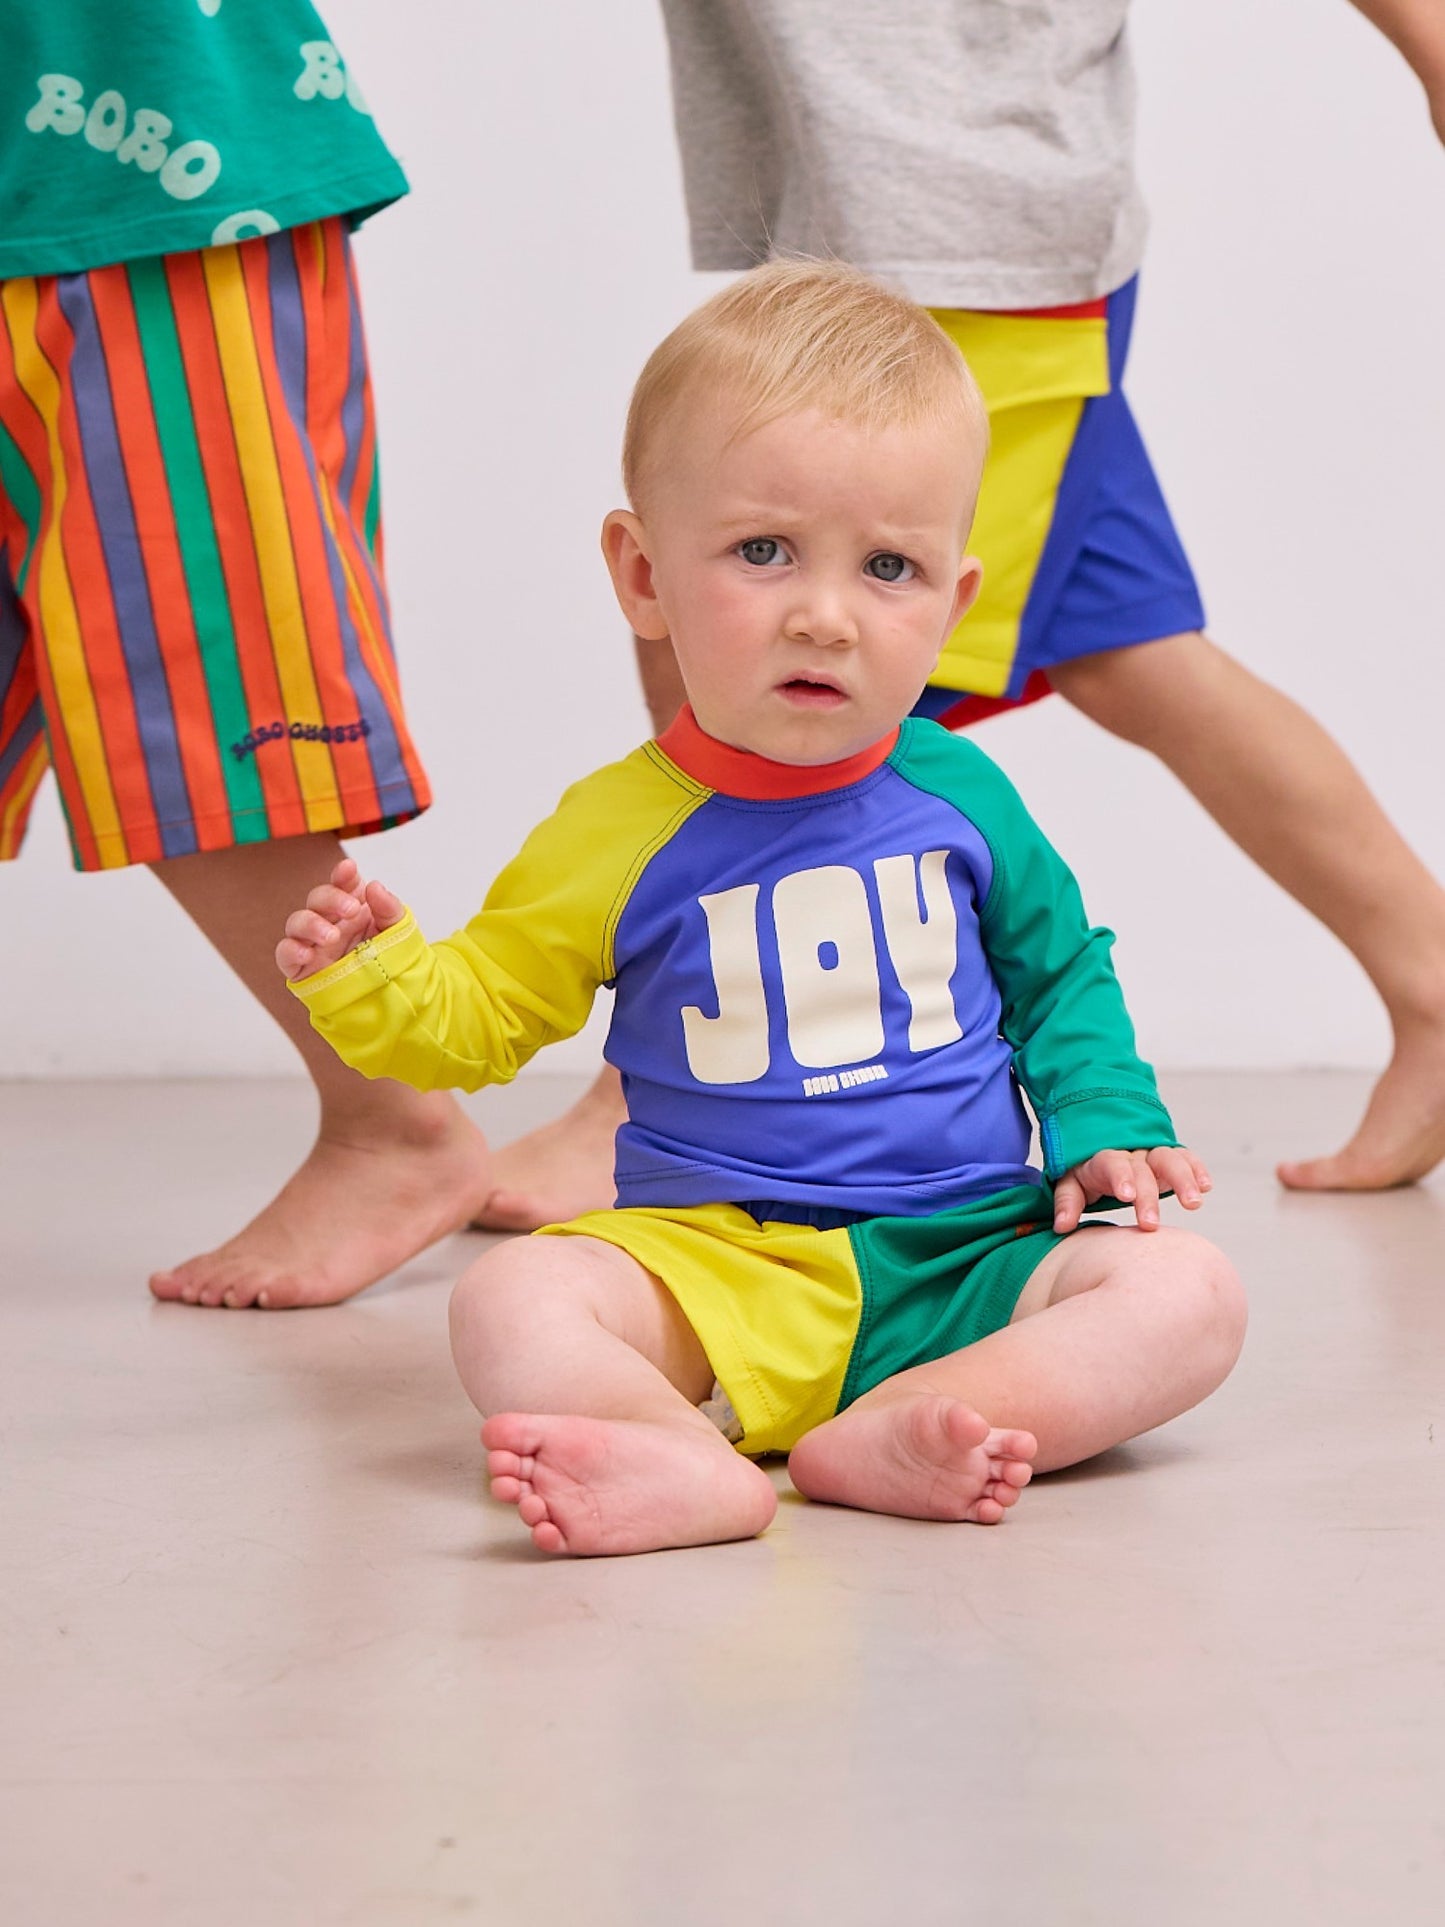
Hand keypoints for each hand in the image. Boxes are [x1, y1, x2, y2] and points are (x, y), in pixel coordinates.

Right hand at [275, 856, 405, 982]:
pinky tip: (306, 953)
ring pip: (297, 922)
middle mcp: (329, 921)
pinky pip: (285, 953)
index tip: (349, 869)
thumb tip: (374, 886)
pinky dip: (291, 950)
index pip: (342, 884)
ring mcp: (312, 943)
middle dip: (332, 899)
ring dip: (311, 924)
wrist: (386, 997)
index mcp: (352, 908)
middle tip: (351, 910)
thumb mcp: (398, 931)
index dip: (342, 876)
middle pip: (317, 898)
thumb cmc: (387, 958)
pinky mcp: (300, 966)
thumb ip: (389, 908)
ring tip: (331, 936)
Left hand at [1052, 1145, 1212, 1234]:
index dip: (1120, 1177)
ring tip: (1194, 1202)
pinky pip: (1186, 1158)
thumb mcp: (1071, 1183)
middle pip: (1142, 1170)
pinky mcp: (1171, 1158)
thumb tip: (1062, 1226)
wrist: (1105, 1144)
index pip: (1112, 1165)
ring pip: (1170, 1160)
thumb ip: (1067, 1202)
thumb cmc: (1088, 1173)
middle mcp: (1131, 1154)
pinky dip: (1197, 1169)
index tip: (1127, 1196)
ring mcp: (1153, 1154)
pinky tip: (1207, 1186)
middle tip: (1150, 1224)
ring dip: (1184, 1179)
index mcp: (1104, 1160)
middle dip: (1148, 1196)